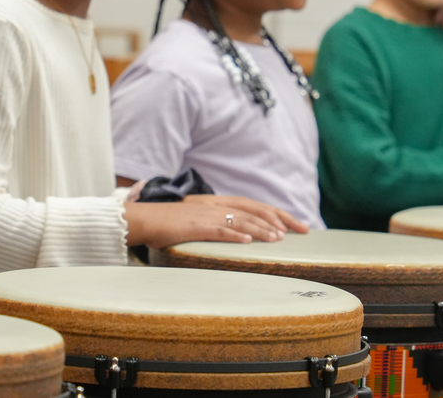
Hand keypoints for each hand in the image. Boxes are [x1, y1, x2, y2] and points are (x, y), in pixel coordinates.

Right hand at [124, 201, 285, 248]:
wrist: (142, 219)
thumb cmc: (166, 222)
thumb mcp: (194, 217)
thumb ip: (214, 221)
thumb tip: (237, 233)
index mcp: (215, 201)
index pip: (252, 205)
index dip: (275, 213)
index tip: (294, 224)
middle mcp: (213, 205)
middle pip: (253, 209)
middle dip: (279, 219)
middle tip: (300, 230)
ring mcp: (205, 215)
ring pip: (240, 219)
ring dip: (260, 228)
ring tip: (278, 237)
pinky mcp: (195, 227)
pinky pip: (219, 230)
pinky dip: (235, 234)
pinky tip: (248, 240)